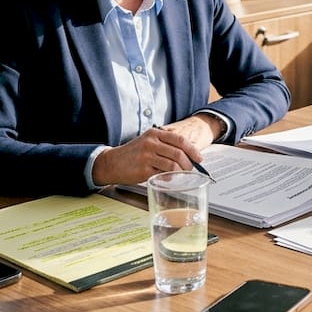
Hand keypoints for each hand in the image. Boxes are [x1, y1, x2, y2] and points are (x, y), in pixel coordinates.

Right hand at [92, 116, 218, 185]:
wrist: (112, 162)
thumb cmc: (133, 154)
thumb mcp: (148, 142)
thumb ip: (165, 144)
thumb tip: (188, 154)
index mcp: (154, 133)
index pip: (180, 140)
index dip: (193, 150)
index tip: (199, 158)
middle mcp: (151, 142)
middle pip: (179, 153)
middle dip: (189, 163)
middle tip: (190, 169)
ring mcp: (147, 156)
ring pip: (173, 164)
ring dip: (181, 172)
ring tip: (181, 175)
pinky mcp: (143, 169)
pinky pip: (163, 174)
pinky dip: (170, 177)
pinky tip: (169, 178)